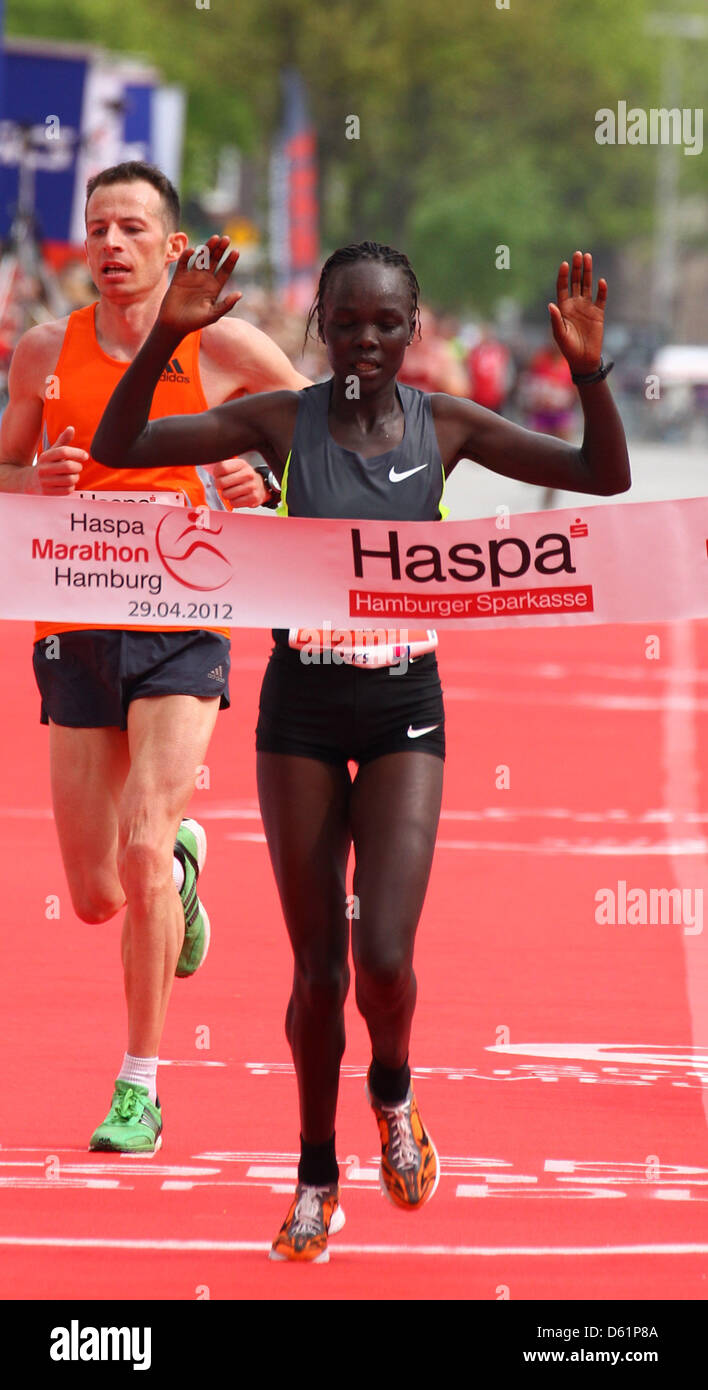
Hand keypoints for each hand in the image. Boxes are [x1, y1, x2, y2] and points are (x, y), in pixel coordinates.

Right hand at [36, 426, 87, 493]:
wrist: (29, 481)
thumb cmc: (46, 465)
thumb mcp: (52, 452)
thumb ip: (62, 441)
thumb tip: (71, 428)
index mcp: (45, 456)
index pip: (64, 451)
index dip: (77, 453)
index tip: (85, 456)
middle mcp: (43, 469)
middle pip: (68, 466)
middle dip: (78, 467)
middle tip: (78, 467)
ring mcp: (44, 482)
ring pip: (70, 479)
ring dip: (76, 477)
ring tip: (73, 475)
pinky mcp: (48, 493)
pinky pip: (67, 490)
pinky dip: (71, 487)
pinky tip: (68, 483)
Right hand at [158, 235, 240, 336]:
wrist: (174, 325)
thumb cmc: (195, 322)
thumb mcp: (213, 315)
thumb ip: (226, 305)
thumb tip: (240, 294)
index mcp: (215, 287)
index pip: (225, 271)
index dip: (230, 261)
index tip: (236, 251)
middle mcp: (205, 279)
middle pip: (214, 261)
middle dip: (220, 250)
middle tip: (226, 239)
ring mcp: (192, 277)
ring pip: (201, 258)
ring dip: (207, 248)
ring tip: (215, 239)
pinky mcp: (179, 277)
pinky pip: (184, 263)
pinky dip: (187, 256)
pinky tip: (192, 251)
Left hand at [212, 456, 268, 507]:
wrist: (261, 486)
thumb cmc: (243, 477)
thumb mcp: (235, 466)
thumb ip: (221, 465)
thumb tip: (205, 464)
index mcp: (241, 464)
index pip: (221, 468)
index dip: (216, 473)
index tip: (218, 475)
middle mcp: (248, 474)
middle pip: (221, 483)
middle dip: (219, 486)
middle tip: (223, 485)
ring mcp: (252, 486)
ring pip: (226, 495)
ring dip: (226, 494)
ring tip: (232, 491)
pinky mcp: (253, 498)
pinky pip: (234, 503)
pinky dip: (233, 502)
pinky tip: (238, 497)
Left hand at [548, 251, 605, 375]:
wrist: (583, 359)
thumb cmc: (568, 348)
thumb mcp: (559, 335)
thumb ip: (555, 320)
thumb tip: (550, 305)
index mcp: (563, 308)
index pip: (562, 287)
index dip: (563, 276)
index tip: (564, 264)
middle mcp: (575, 304)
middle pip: (575, 282)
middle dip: (576, 268)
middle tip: (578, 254)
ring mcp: (587, 307)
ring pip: (587, 286)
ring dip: (588, 272)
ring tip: (588, 257)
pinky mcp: (598, 313)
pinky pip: (601, 299)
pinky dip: (602, 290)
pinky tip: (601, 282)